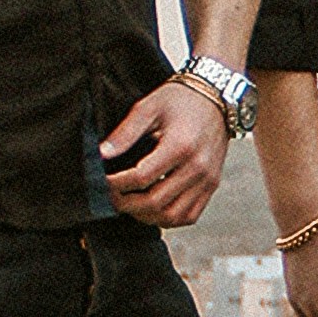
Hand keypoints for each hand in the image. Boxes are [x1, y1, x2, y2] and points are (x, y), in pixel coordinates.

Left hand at [101, 77, 228, 225]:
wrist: (216, 98)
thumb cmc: (179, 100)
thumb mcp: (148, 107)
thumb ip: (125, 133)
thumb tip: (102, 155)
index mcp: (180, 146)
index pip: (142, 177)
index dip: (117, 184)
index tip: (102, 181)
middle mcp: (198, 167)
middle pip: (156, 202)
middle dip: (126, 204)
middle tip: (111, 196)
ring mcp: (208, 180)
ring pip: (173, 215)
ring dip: (146, 216)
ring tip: (130, 204)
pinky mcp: (212, 186)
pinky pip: (189, 216)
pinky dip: (168, 218)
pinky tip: (152, 208)